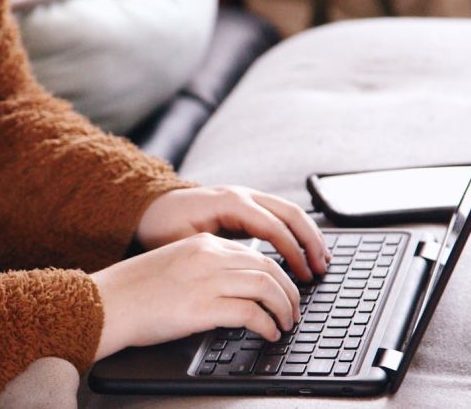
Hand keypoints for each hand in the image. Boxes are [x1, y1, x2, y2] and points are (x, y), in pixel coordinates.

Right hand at [90, 233, 300, 360]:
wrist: (107, 303)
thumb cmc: (135, 290)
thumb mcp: (175, 264)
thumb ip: (205, 267)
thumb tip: (236, 287)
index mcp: (203, 244)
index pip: (255, 254)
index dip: (277, 274)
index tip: (284, 291)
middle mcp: (208, 257)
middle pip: (268, 268)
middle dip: (289, 291)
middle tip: (294, 309)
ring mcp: (206, 281)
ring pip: (266, 287)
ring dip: (284, 308)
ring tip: (286, 323)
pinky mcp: (202, 309)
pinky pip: (251, 314)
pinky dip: (267, 325)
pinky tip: (269, 333)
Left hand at [137, 186, 329, 281]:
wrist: (149, 209)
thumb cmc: (161, 228)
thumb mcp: (182, 244)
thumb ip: (211, 255)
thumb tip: (238, 276)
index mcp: (229, 202)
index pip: (273, 226)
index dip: (292, 252)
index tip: (303, 275)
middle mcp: (242, 194)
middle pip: (290, 213)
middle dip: (310, 241)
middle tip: (321, 269)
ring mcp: (246, 198)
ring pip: (289, 212)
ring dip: (309, 236)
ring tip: (322, 261)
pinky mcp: (246, 207)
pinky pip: (279, 216)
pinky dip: (296, 233)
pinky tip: (304, 252)